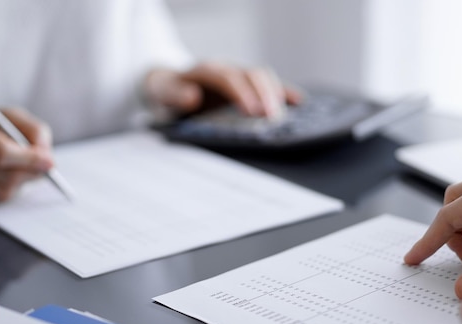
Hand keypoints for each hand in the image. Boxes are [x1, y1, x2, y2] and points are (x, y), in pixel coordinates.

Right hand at [0, 107, 53, 201]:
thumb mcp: (13, 117)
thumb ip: (34, 131)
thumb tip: (47, 158)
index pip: (0, 152)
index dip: (29, 159)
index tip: (49, 161)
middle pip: (6, 176)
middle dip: (31, 172)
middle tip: (43, 165)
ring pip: (3, 191)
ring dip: (22, 181)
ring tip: (23, 166)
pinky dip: (10, 187)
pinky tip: (7, 172)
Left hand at [143, 61, 301, 118]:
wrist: (170, 83)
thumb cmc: (169, 90)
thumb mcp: (164, 92)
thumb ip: (175, 94)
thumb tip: (193, 97)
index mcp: (206, 70)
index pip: (228, 78)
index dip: (241, 93)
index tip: (252, 110)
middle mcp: (227, 69)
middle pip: (251, 75)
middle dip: (264, 95)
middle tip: (272, 117)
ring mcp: (239, 75)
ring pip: (263, 77)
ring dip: (275, 95)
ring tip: (282, 116)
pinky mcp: (247, 85)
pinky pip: (268, 85)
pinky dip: (283, 92)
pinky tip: (298, 102)